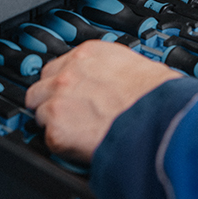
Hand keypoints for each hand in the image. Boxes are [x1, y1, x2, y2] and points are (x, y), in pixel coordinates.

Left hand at [26, 41, 179, 161]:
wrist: (158, 119)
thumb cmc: (156, 95)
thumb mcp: (133, 64)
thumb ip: (110, 69)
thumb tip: (112, 80)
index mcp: (88, 54)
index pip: (59, 65)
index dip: (65, 82)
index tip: (71, 90)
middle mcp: (68, 73)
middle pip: (41, 85)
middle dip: (52, 99)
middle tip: (70, 112)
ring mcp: (59, 100)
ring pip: (39, 111)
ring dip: (54, 121)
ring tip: (77, 130)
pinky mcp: (57, 130)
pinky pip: (48, 138)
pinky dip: (62, 144)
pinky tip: (81, 143)